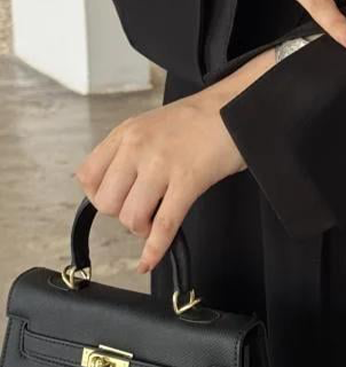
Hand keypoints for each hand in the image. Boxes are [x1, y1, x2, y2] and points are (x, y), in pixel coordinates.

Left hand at [75, 47, 275, 273]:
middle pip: (107, 203)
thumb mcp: (152, 125)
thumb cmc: (200, 119)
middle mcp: (138, 147)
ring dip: (142, 229)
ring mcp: (161, 164)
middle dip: (122, 214)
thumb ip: (129, 151)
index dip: (99, 196)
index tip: (116, 199)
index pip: (88, 177)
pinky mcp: (188, 181)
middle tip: (141, 209)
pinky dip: (154, 250)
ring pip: (131, 217)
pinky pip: (163, 225)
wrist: (235, 107)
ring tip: (156, 220)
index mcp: (126, 134)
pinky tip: (149, 259)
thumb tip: (119, 187)